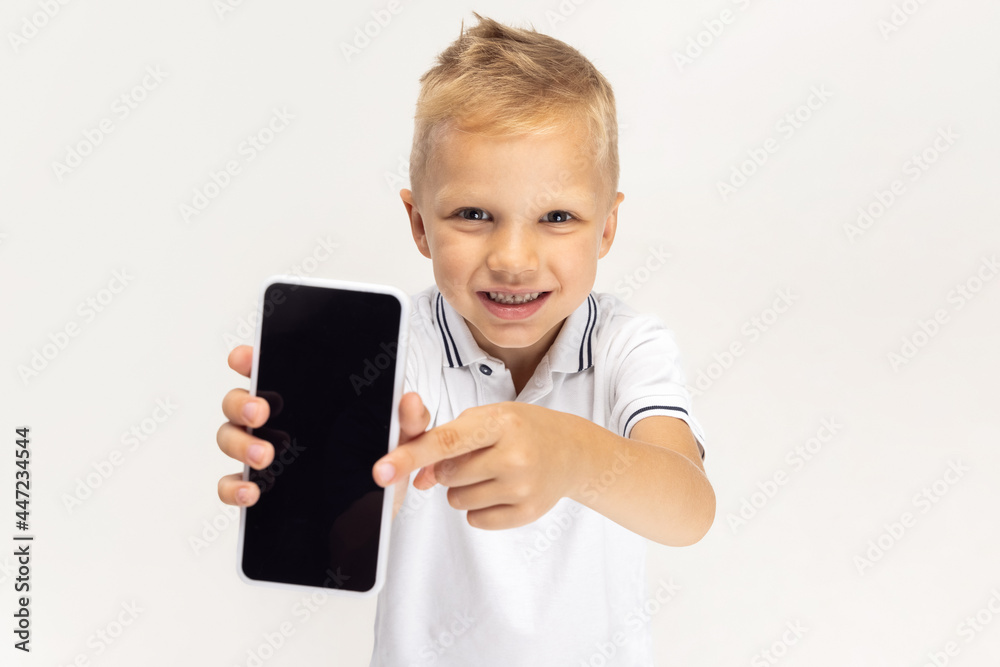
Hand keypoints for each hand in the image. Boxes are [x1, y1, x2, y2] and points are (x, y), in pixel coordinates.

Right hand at [217, 345, 430, 518]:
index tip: (244, 359)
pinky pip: (231, 484)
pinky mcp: (262, 487)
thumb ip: (409, 419)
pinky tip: (253, 491)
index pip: (270, 368)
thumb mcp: (403, 440)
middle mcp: (279, 420)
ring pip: (230, 438)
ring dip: (240, 444)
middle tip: (261, 413)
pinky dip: (234, 487)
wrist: (378, 513)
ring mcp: (264, 452)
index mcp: (308, 397)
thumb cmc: (384, 463)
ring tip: (265, 457)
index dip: (251, 359)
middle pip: (239, 401)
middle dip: (243, 403)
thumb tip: (409, 399)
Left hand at [371, 402, 583, 529]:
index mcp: (501, 422)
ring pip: (457, 500)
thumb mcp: (488, 420)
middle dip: (450, 467)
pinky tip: (502, 489)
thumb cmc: (523, 428)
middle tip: (480, 454)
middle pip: (447, 475)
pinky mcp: (527, 512)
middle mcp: (514, 455)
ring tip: (492, 471)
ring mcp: (522, 487)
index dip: (409, 456)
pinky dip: (479, 507)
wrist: (572, 450)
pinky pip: (475, 519)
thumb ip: (447, 442)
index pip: (444, 441)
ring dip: (463, 488)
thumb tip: (419, 478)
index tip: (382, 471)